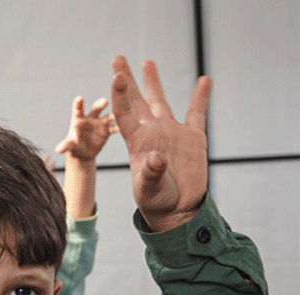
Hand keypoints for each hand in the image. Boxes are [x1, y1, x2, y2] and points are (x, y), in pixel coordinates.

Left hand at [54, 96, 116, 161]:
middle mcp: (91, 118)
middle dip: (100, 104)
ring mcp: (101, 123)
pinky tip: (127, 126)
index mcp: (78, 118)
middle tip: (105, 101)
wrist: (83, 152)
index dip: (78, 104)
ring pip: (109, 116)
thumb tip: (58, 150)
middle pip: (96, 108)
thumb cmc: (74, 145)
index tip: (79, 99)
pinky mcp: (108, 130)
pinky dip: (120, 127)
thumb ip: (65, 146)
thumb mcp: (69, 146)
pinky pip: (115, 128)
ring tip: (119, 114)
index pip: (78, 109)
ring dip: (114, 114)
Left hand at [110, 56, 210, 232]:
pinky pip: (197, 113)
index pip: (125, 113)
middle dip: (127, 80)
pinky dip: (201, 97)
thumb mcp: (149, 189)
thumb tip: (155, 158)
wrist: (175, 209)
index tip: (116, 75)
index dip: (120, 95)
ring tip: (147, 62)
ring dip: (153, 82)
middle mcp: (151, 132)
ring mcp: (171, 133)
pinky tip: (204, 80)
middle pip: (136, 100)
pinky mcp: (192, 138)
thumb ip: (151, 174)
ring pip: (161, 101)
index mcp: (137, 142)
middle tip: (117, 58)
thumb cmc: (155, 200)